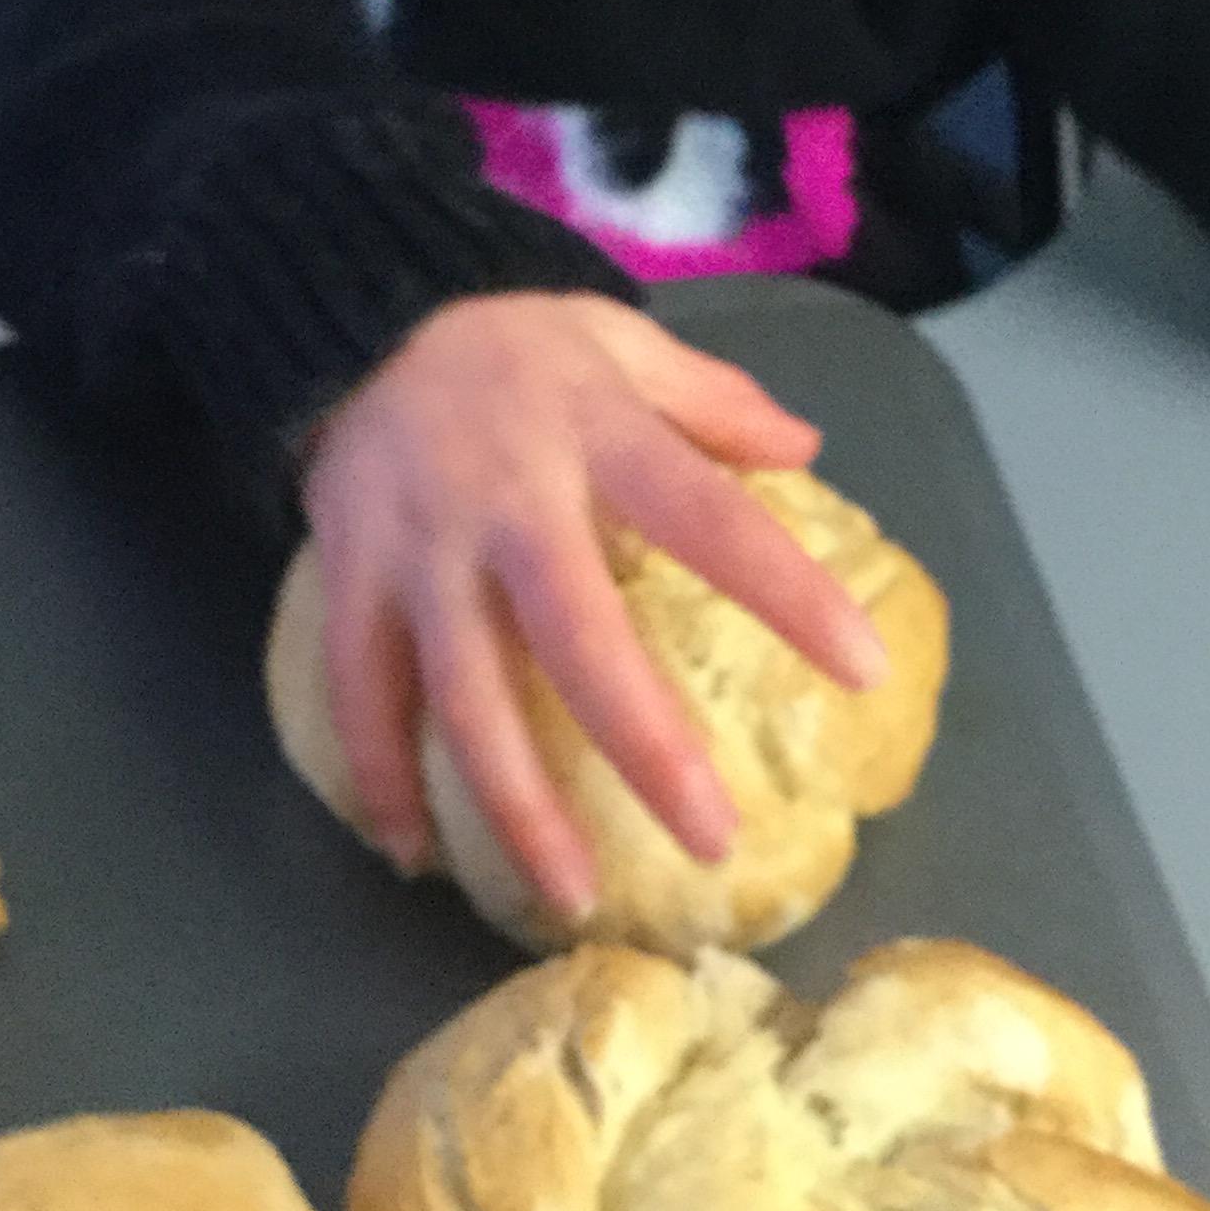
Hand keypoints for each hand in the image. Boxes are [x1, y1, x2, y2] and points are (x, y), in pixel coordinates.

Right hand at [297, 293, 887, 921]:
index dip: (788, 595)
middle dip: (645, 748)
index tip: (861, 670)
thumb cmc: (509, 343)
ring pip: (465, 695)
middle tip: (711, 840)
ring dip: (516, 805)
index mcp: (597, 436)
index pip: (712, 520)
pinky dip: (380, 779)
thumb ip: (712, 399)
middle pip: (580, 640)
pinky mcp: (348, 580)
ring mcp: (420, 550)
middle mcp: (508, 502)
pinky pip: (360, 696)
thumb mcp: (620, 339)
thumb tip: (808, 446)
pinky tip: (416, 856)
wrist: (348, 315)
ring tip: (571, 896)